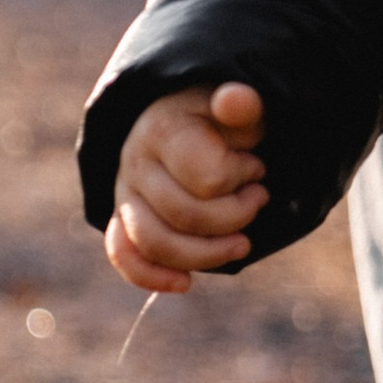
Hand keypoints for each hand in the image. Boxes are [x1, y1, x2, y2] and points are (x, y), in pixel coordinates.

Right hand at [108, 82, 267, 291]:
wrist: (189, 119)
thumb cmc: (221, 117)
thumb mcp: (238, 106)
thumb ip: (241, 104)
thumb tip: (236, 99)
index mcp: (163, 130)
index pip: (208, 177)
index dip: (242, 178)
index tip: (257, 167)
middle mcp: (135, 163)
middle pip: (184, 215)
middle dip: (235, 215)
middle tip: (259, 198)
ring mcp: (125, 193)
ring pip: (153, 241)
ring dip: (206, 252)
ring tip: (242, 243)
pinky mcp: (124, 218)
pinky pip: (123, 253)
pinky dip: (150, 275)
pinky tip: (185, 283)